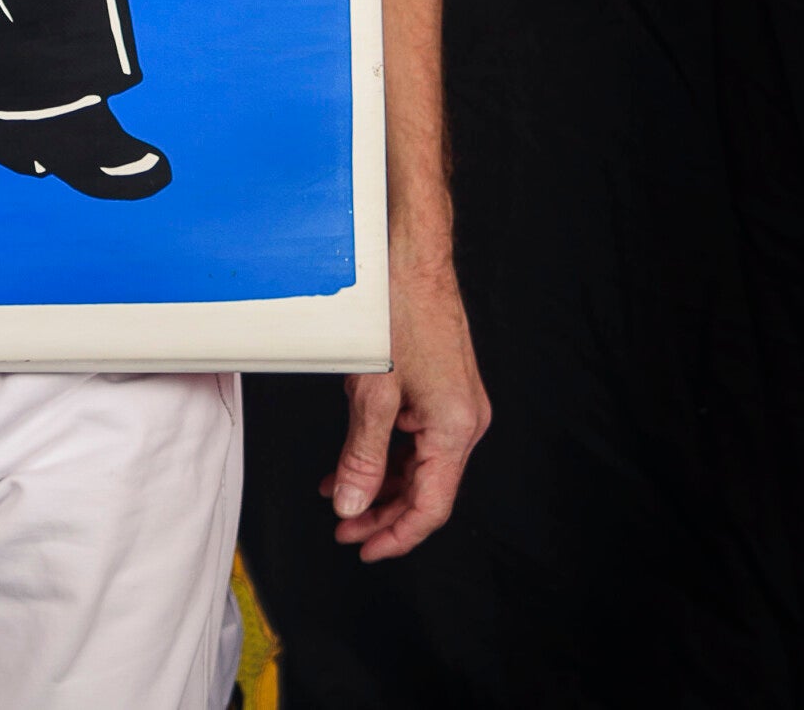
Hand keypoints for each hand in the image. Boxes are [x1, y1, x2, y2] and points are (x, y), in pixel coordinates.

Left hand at [322, 252, 490, 559]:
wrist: (412, 255)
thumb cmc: (398, 310)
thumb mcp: (373, 391)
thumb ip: (362, 455)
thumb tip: (352, 504)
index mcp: (456, 429)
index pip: (430, 507)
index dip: (395, 535)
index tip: (362, 548)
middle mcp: (465, 421)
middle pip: (425, 490)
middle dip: (381, 512)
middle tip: (343, 529)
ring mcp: (456, 405)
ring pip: (418, 464)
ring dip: (380, 482)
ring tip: (338, 494)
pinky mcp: (443, 389)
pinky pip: (416, 436)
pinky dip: (386, 452)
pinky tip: (353, 457)